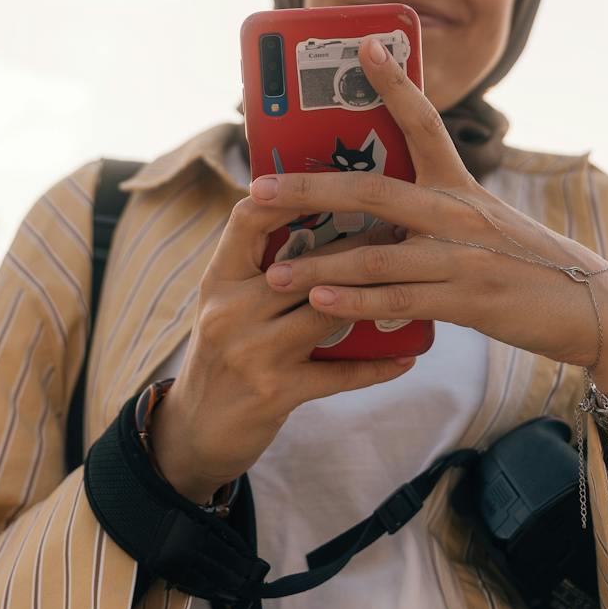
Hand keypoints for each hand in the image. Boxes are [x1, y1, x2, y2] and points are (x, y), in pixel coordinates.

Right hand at [149, 196, 416, 503]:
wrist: (194, 431)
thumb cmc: (221, 355)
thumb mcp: (224, 305)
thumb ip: (259, 269)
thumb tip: (317, 216)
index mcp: (218, 281)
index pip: (248, 219)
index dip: (290, 193)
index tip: (336, 177)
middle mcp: (231, 311)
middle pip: (304, 266)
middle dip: (357, 244)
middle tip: (402, 225)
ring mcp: (254, 354)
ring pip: (327, 312)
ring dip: (375, 297)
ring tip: (414, 279)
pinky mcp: (276, 393)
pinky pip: (340, 373)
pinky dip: (377, 365)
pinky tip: (409, 356)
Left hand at [254, 36, 607, 399]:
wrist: (592, 308)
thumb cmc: (529, 263)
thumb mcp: (486, 222)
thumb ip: (436, 210)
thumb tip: (374, 209)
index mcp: (462, 186)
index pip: (426, 122)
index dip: (394, 83)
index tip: (365, 46)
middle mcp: (459, 214)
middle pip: (374, 191)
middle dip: (311, 188)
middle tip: (261, 187)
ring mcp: (462, 258)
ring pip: (376, 254)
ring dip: (319, 262)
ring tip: (274, 270)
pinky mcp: (467, 300)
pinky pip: (398, 299)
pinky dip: (355, 301)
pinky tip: (320, 300)